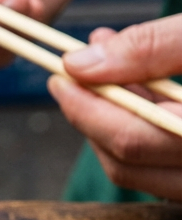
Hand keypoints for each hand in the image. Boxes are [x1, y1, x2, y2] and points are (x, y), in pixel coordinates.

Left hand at [51, 16, 181, 200]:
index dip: (85, 110)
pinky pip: (161, 167)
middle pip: (126, 162)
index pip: (130, 142)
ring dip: (113, 123)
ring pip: (140, 170)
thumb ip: (152, 49)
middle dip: (92, 116)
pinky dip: (142, 130)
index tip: (58, 78)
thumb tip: (80, 64)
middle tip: (73, 74)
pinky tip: (139, 91)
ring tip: (108, 72)